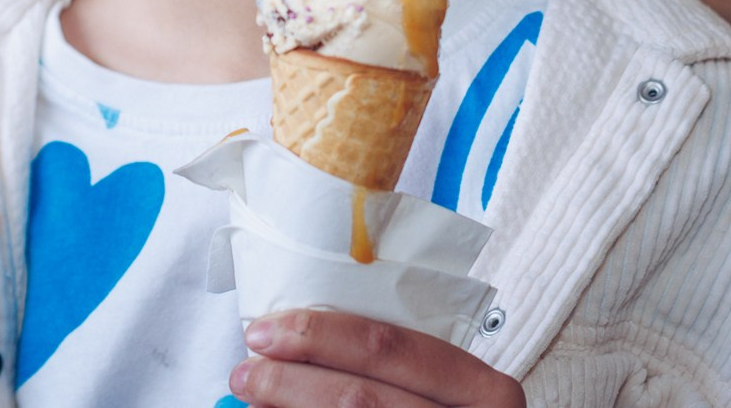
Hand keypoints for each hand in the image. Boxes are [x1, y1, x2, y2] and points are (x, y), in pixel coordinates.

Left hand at [230, 309, 524, 407]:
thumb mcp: (444, 388)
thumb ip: (391, 363)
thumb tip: (294, 338)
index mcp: (484, 390)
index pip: (392, 348)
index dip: (321, 336)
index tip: (268, 331)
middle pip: (360, 399)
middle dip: (290, 382)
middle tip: (246, 371)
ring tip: (251, 400)